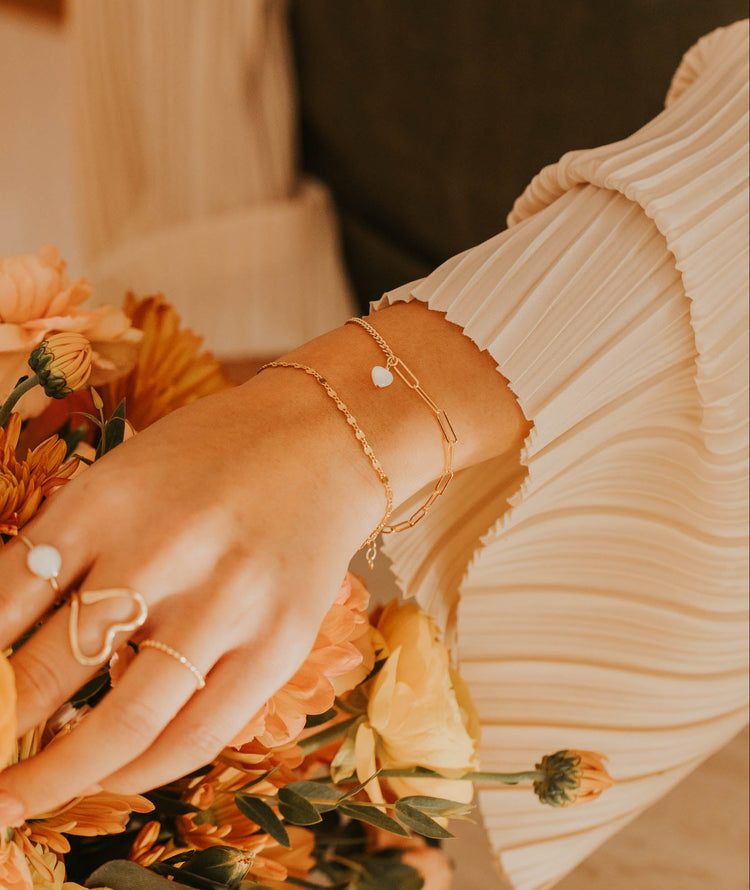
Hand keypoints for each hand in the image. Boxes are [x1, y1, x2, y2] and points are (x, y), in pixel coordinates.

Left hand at [0, 374, 383, 820]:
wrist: (325, 442)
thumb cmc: (210, 458)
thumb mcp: (121, 477)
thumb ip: (66, 549)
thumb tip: (4, 645)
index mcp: (106, 500)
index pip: (5, 601)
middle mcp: (164, 551)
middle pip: (49, 669)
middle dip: (0, 727)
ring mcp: (227, 602)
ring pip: (124, 722)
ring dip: (56, 777)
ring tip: (17, 802)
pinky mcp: (280, 642)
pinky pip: (199, 732)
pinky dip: (143, 771)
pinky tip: (113, 777)